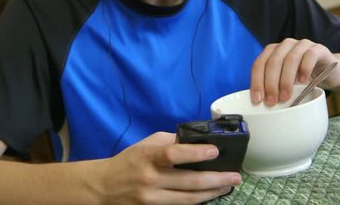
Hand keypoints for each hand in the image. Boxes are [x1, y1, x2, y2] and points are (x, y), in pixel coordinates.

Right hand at [94, 132, 241, 203]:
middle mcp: (150, 179)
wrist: (104, 187)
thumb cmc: (128, 161)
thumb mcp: (145, 145)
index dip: (196, 153)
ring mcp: (152, 199)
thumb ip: (169, 142)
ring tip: (228, 185)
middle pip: (189, 182)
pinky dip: (198, 200)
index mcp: (147, 157)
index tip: (215, 151)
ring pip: (190, 199)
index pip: (173, 154)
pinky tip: (209, 194)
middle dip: (217, 179)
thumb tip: (195, 141)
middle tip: (235, 175)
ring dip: (213, 192)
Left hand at [250, 38, 339, 105]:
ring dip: (286, 80)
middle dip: (270, 83)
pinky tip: (303, 81)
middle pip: (273, 62)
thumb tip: (262, 103)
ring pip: (290, 59)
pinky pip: (310, 56)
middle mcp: (285, 45)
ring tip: (285, 96)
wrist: (330, 72)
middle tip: (272, 101)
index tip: (257, 99)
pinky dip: (305, 69)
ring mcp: (302, 45)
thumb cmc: (303, 79)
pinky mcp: (318, 49)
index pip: (259, 64)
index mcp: (273, 51)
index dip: (257, 81)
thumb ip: (274, 87)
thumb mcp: (285, 82)